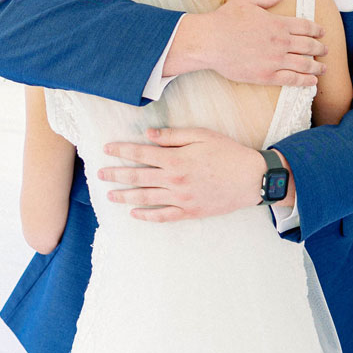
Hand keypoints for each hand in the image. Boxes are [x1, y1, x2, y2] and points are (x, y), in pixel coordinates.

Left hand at [98, 126, 269, 220]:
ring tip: (110, 195)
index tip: (107, 150)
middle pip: (138, 177)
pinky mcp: (190, 212)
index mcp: (176, 159)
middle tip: (99, 174)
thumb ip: (173, 136)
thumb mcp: (202, 135)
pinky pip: (164, 216)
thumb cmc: (229, 153)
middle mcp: (174, 181)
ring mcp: (181, 199)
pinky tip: (135, 214)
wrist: (252, 178)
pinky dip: (147, 216)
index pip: (141, 154)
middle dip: (116, 174)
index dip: (121, 151)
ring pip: (146, 199)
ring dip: (125, 197)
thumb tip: (149, 135)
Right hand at [164, 0, 327, 87]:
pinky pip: (292, 80)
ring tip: (323, 69)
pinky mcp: (267, 76)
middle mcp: (281, 42)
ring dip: (317, 67)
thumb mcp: (249, 0)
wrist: (210, 41)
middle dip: (320, 49)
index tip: (322, 33)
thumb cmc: (226, 19)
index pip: (306, 27)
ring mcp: (275, 60)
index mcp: (278, 23)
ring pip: (304, 64)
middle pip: (309, 46)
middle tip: (326, 51)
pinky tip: (312, 82)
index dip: (317, 30)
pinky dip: (305, 81)